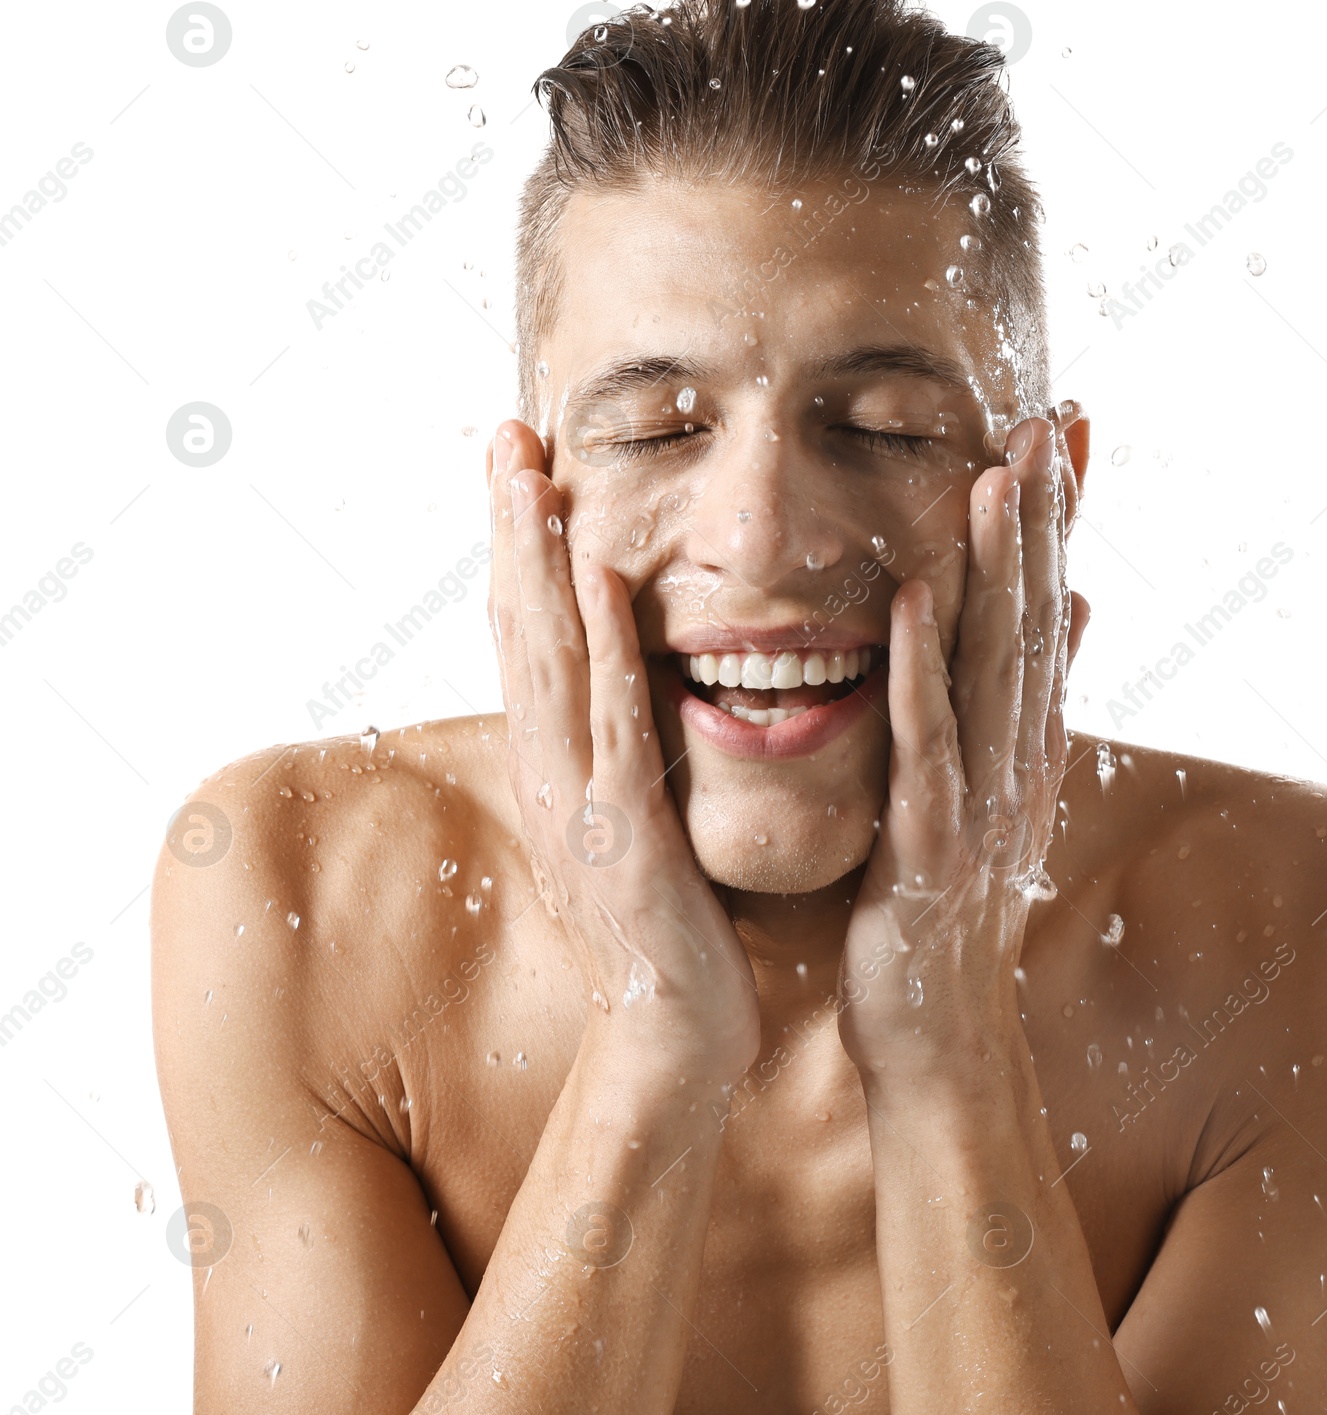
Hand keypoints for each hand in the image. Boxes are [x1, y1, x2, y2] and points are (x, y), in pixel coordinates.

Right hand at [487, 420, 760, 1081]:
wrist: (674, 1036)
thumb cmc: (665, 925)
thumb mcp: (633, 818)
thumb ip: (623, 747)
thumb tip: (630, 680)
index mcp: (560, 765)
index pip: (532, 638)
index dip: (520, 550)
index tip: (520, 465)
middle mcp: (552, 773)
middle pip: (523, 630)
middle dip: (512, 530)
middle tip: (505, 437)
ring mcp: (579, 805)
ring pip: (553, 664)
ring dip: (539, 567)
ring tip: (531, 479)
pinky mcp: (623, 841)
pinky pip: (613, 730)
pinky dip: (607, 654)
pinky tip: (605, 588)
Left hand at [835, 416, 1087, 1080]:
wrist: (938, 1038)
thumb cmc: (949, 915)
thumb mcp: (996, 798)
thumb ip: (1026, 707)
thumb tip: (1072, 611)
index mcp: (1024, 747)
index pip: (1048, 613)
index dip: (1061, 522)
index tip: (1066, 433)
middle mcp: (1016, 764)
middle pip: (1035, 623)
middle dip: (1044, 519)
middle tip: (1049, 419)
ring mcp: (979, 804)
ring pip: (993, 670)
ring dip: (999, 571)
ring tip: (1000, 475)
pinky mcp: (928, 848)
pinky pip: (925, 746)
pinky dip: (921, 669)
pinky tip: (912, 595)